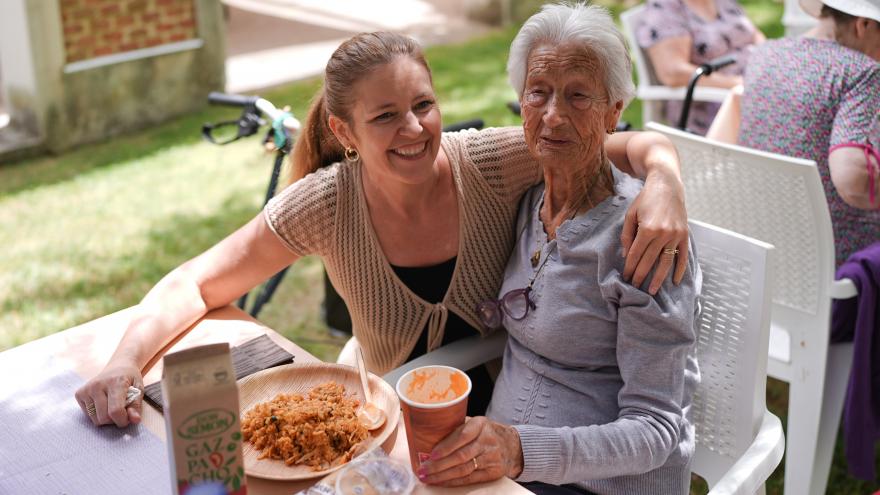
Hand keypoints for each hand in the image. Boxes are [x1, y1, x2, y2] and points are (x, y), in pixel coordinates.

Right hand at [75, 361, 143, 427]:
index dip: (123, 420)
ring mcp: (86, 389)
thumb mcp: (139, 389)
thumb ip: (136, 406)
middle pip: (104, 417)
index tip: (128, 418)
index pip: (115, 410)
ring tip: (112, 407)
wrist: (118, 366)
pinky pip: (88, 415)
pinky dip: (97, 414)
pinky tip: (103, 404)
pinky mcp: (79, 393)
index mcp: (115, 382)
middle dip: (115, 420)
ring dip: (106, 419)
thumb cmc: (130, 379)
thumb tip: (135, 420)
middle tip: (122, 411)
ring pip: (95, 419)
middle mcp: (97, 385)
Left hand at [417, 417, 522, 486]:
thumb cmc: (487, 432)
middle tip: (423, 469)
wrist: (513, 445)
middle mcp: (487, 441)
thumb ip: (457, 427)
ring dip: (443, 475)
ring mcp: (491, 458)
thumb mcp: (476, 423)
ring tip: (427, 477)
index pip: (462, 436)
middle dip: (439, 465)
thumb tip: (429, 434)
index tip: (432, 454)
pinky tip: (441, 482)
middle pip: (461, 456)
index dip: (446, 446)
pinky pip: (470, 479)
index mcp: (480, 425)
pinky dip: (453, 482)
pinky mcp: (492, 472)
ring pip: (464, 469)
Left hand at [620, 170, 688, 293]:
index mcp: (647, 229)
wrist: (667, 184)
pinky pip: (683, 256)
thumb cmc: (645, 199)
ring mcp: (676, 235)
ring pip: (666, 262)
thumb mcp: (630, 214)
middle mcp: (663, 234)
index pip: (636, 254)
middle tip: (634, 288)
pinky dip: (680, 269)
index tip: (625, 277)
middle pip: (649, 261)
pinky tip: (675, 280)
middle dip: (640, 276)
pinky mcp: (684, 235)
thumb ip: (627, 235)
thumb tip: (626, 255)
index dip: (630, 267)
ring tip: (653, 291)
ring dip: (659, 278)